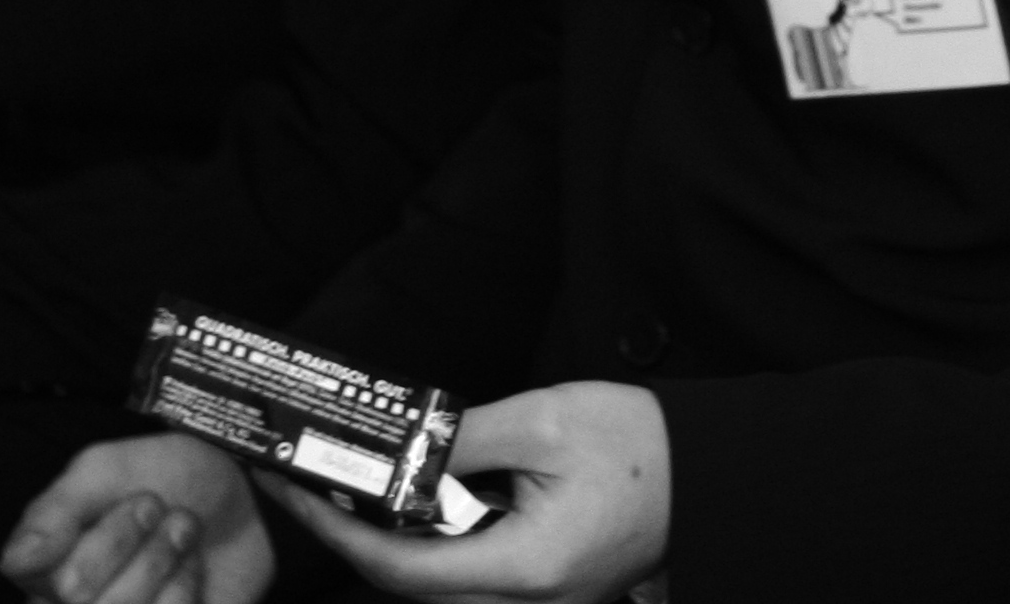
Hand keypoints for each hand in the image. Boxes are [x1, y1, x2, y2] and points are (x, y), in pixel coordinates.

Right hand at [1, 432, 272, 603]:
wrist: (244, 500)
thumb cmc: (172, 481)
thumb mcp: (109, 469)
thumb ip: (55, 509)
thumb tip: (17, 560)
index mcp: (49, 567)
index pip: (41, 575)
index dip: (102, 541)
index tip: (142, 500)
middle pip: (82, 600)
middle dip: (141, 548)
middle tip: (166, 514)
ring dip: (167, 566)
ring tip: (184, 537)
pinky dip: (186, 593)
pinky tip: (192, 570)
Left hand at [258, 381, 669, 602]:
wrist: (713, 474)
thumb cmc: (643, 445)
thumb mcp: (544, 423)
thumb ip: (462, 442)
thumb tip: (398, 455)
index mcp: (525, 569)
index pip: (401, 570)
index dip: (339, 532)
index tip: (296, 491)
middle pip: (413, 590)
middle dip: (354, 538)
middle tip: (307, 485)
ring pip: (440, 591)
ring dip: (393, 545)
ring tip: (350, 491)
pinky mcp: (547, 594)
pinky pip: (472, 584)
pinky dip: (434, 550)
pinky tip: (416, 508)